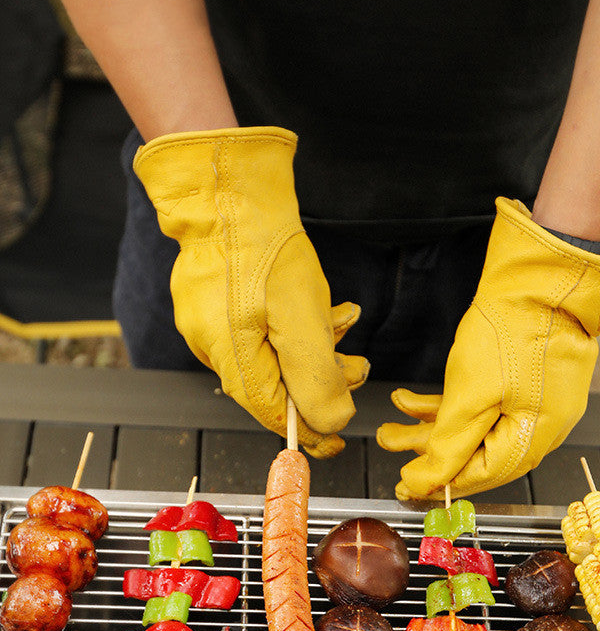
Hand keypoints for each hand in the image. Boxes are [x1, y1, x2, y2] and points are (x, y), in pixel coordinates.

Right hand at [133, 126, 369, 457]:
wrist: (231, 188)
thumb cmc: (265, 247)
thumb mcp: (303, 317)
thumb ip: (316, 376)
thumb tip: (331, 422)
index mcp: (230, 357)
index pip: (272, 414)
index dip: (309, 430)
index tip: (336, 443)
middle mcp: (214, 345)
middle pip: (276, 384)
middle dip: (323, 378)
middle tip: (356, 366)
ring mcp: (212, 320)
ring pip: (274, 352)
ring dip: (317, 345)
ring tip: (344, 322)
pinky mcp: (219, 298)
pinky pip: (264, 327)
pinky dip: (298, 324)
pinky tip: (324, 306)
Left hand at [377, 197, 599, 498]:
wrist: (541, 280)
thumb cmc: (515, 333)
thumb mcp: (472, 397)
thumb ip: (450, 445)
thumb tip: (427, 483)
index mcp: (531, 440)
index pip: (479, 477)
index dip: (438, 482)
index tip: (404, 483)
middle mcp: (536, 428)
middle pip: (474, 453)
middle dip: (426, 448)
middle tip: (391, 444)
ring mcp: (531, 403)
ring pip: (473, 426)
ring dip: (430, 423)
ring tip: (393, 417)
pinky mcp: (522, 381)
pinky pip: (481, 403)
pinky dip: (448, 402)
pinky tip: (413, 397)